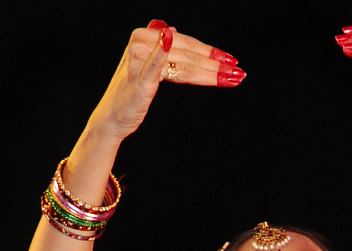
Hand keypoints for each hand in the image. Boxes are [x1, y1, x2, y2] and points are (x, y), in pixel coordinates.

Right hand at [88, 20, 244, 141]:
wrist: (112, 118)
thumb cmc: (132, 94)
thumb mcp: (149, 69)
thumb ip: (161, 51)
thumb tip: (169, 31)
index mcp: (146, 37)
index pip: (187, 44)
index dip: (210, 52)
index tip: (231, 62)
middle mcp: (142, 43)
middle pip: (188, 54)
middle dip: (216, 64)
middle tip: (238, 72)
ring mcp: (139, 59)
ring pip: (184, 64)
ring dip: (211, 72)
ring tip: (231, 78)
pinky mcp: (139, 78)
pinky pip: (157, 66)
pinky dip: (164, 53)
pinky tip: (170, 40)